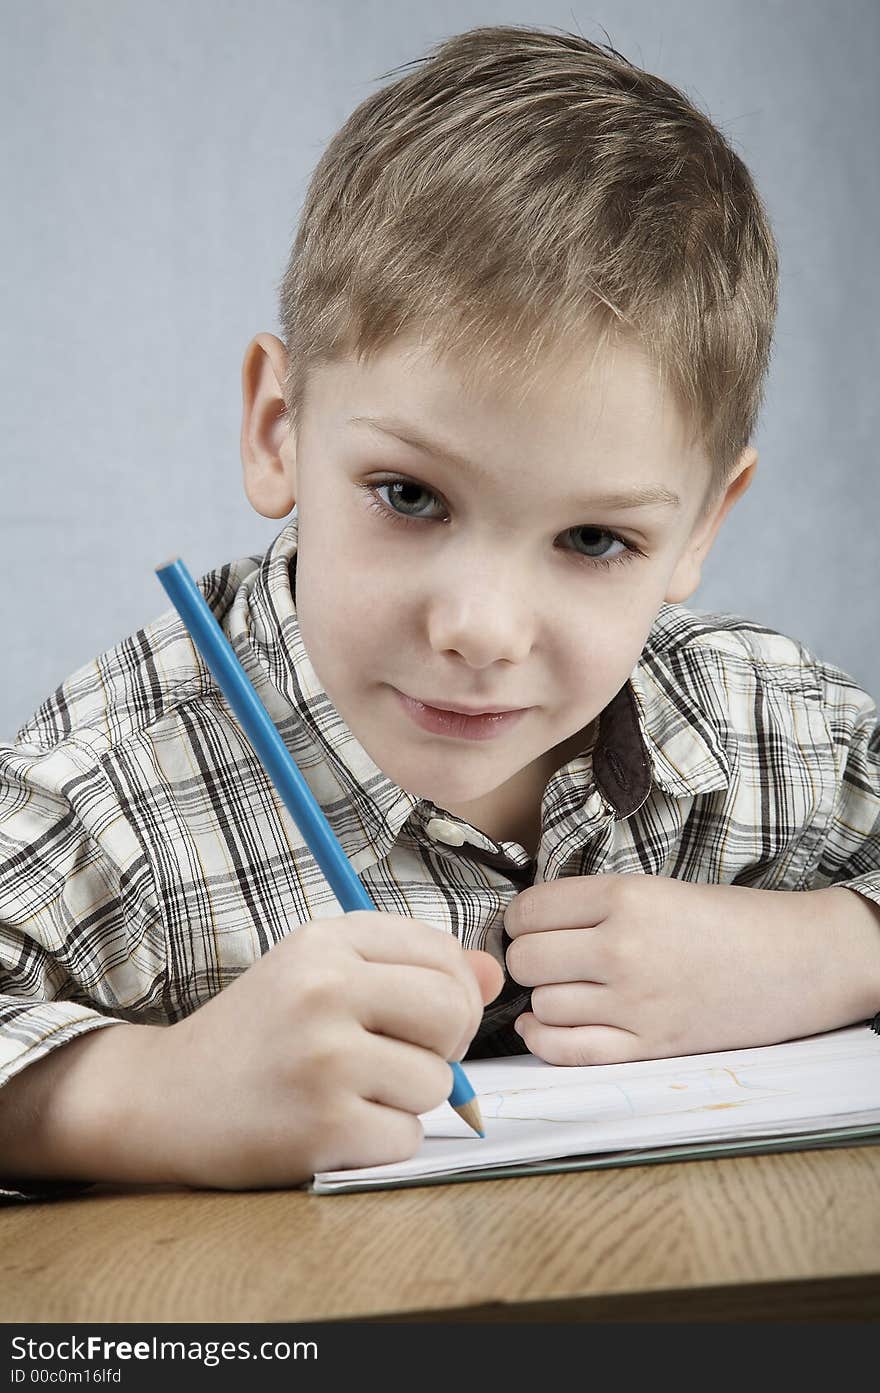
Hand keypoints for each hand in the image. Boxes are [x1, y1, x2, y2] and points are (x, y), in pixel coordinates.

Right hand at [151, 912, 502, 1188]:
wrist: (165, 1097)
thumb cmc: (257, 1031)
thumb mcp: (321, 973)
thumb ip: (409, 966)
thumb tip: (496, 976)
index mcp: (327, 940)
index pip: (445, 954)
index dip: (452, 991)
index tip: (419, 1013)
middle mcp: (326, 990)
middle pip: (455, 1012)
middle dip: (444, 1044)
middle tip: (398, 1055)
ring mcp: (325, 1060)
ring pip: (438, 1082)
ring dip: (407, 1098)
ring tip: (349, 1090)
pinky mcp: (324, 1127)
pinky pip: (407, 1137)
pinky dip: (381, 1140)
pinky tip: (335, 1125)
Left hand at [504, 876, 879, 1064]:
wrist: (793, 961)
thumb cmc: (725, 920)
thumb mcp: (655, 888)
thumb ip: (592, 905)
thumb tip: (524, 926)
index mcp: (626, 898)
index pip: (530, 910)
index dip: (521, 918)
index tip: (531, 923)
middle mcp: (624, 949)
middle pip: (526, 960)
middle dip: (526, 959)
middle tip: (545, 956)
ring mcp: (635, 1003)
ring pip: (542, 1006)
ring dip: (542, 999)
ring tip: (565, 987)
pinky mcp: (648, 1045)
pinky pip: (566, 1051)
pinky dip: (543, 1041)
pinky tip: (544, 1027)